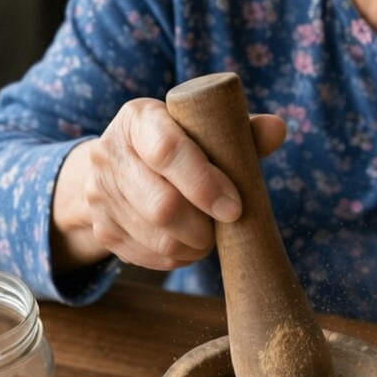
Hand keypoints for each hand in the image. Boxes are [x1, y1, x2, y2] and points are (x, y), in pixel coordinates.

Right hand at [51, 98, 285, 271]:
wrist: (118, 166)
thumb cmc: (177, 144)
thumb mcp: (202, 128)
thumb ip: (240, 130)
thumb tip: (277, 129)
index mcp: (138, 118)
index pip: (168, 152)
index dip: (205, 184)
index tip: (234, 207)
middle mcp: (108, 153)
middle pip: (162, 206)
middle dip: (203, 226)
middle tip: (226, 224)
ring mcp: (98, 194)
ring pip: (158, 238)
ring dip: (194, 245)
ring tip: (209, 234)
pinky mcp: (100, 229)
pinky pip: (148, 257)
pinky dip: (177, 258)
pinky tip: (188, 245)